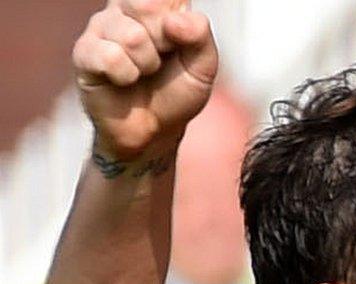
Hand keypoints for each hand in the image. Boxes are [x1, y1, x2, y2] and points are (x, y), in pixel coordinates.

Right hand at [73, 0, 218, 161]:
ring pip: (132, 36)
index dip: (178, 20)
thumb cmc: (176, 91)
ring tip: (144, 73)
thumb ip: (200, 37)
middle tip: (163, 57)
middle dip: (166, 40)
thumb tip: (175, 20)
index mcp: (156, 5)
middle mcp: (124, 8)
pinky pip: (111, 57)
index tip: (179, 40)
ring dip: (148, 64)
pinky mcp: (84, 52)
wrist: (154, 130)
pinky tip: (124, 80)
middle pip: (147, 4)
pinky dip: (127, 76)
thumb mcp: (202, 67)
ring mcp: (101, 27)